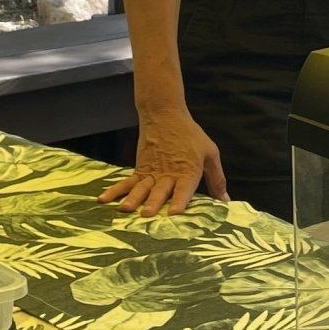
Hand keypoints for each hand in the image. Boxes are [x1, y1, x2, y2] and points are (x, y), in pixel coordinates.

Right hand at [101, 109, 226, 216]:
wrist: (165, 114)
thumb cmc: (190, 136)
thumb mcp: (210, 153)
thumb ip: (217, 179)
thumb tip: (224, 201)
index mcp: (188, 171)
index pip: (184, 188)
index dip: (180, 200)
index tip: (175, 212)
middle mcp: (168, 174)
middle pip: (160, 190)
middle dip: (153, 203)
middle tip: (146, 215)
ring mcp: (151, 172)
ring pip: (141, 188)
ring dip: (133, 199)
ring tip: (125, 210)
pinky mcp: (140, 169)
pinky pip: (127, 182)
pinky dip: (115, 191)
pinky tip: (104, 199)